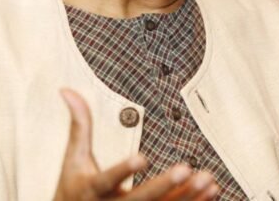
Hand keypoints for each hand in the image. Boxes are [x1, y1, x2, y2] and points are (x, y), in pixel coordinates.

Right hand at [53, 88, 219, 199]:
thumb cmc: (74, 190)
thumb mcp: (73, 160)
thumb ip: (78, 126)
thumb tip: (67, 89)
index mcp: (92, 191)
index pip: (107, 180)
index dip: (123, 170)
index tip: (142, 157)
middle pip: (140, 200)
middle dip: (164, 185)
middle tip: (186, 168)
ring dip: (187, 196)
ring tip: (207, 178)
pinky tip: (212, 190)